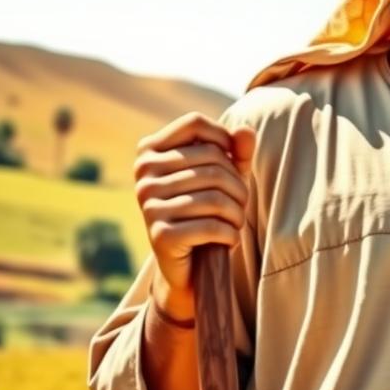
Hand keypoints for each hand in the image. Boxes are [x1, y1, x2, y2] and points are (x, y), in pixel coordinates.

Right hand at [134, 111, 255, 313]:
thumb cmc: (208, 212)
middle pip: (214, 162)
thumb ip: (237, 151)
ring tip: (235, 223)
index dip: (225, 138)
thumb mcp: (225, 177)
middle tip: (240, 206)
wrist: (190, 265)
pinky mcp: (160, 235)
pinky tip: (229, 240)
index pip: (196, 123)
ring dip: (238, 214)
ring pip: (217, 196)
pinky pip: (213, 226)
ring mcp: (148, 204)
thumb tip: (245, 131)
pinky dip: (231, 235)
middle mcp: (144, 174)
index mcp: (151, 152)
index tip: (235, 162)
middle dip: (239, 187)